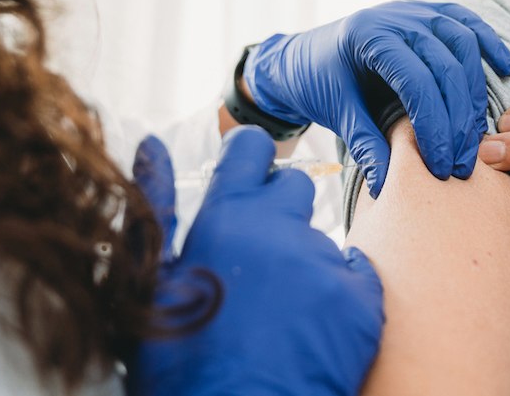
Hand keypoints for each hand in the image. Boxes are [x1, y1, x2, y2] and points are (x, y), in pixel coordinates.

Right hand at [127, 130, 383, 395]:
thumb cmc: (179, 363)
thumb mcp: (148, 282)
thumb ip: (155, 205)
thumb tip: (152, 145)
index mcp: (228, 216)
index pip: (252, 147)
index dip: (248, 161)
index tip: (245, 180)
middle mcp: (282, 228)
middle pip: (293, 187)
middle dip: (276, 212)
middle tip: (254, 261)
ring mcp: (326, 263)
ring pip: (319, 240)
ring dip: (301, 262)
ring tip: (276, 311)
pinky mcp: (362, 300)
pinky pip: (356, 275)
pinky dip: (337, 294)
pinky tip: (310, 324)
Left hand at [244, 0, 509, 196]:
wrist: (303, 56)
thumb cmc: (318, 83)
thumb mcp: (336, 113)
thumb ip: (364, 144)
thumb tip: (387, 184)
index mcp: (370, 37)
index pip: (417, 82)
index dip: (435, 127)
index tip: (440, 166)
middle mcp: (397, 17)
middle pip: (448, 66)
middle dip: (459, 120)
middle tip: (461, 164)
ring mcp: (415, 11)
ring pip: (464, 44)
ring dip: (476, 93)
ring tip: (477, 136)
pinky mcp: (428, 13)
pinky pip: (466, 21)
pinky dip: (488, 42)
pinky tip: (505, 67)